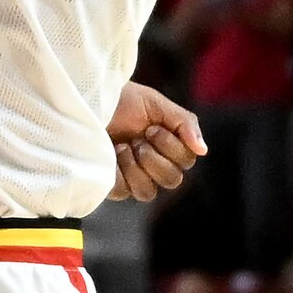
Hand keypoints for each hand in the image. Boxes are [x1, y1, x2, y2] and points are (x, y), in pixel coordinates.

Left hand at [106, 82, 205, 204]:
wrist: (88, 101)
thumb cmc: (122, 100)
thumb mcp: (156, 104)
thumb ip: (184, 123)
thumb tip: (203, 150)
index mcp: (169, 146)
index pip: (187, 162)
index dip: (171, 147)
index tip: (151, 127)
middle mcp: (155, 165)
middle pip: (173, 180)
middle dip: (155, 157)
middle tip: (138, 138)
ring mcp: (134, 178)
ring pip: (149, 192)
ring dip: (137, 167)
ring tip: (123, 147)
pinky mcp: (114, 185)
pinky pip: (125, 191)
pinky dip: (119, 172)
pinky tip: (111, 155)